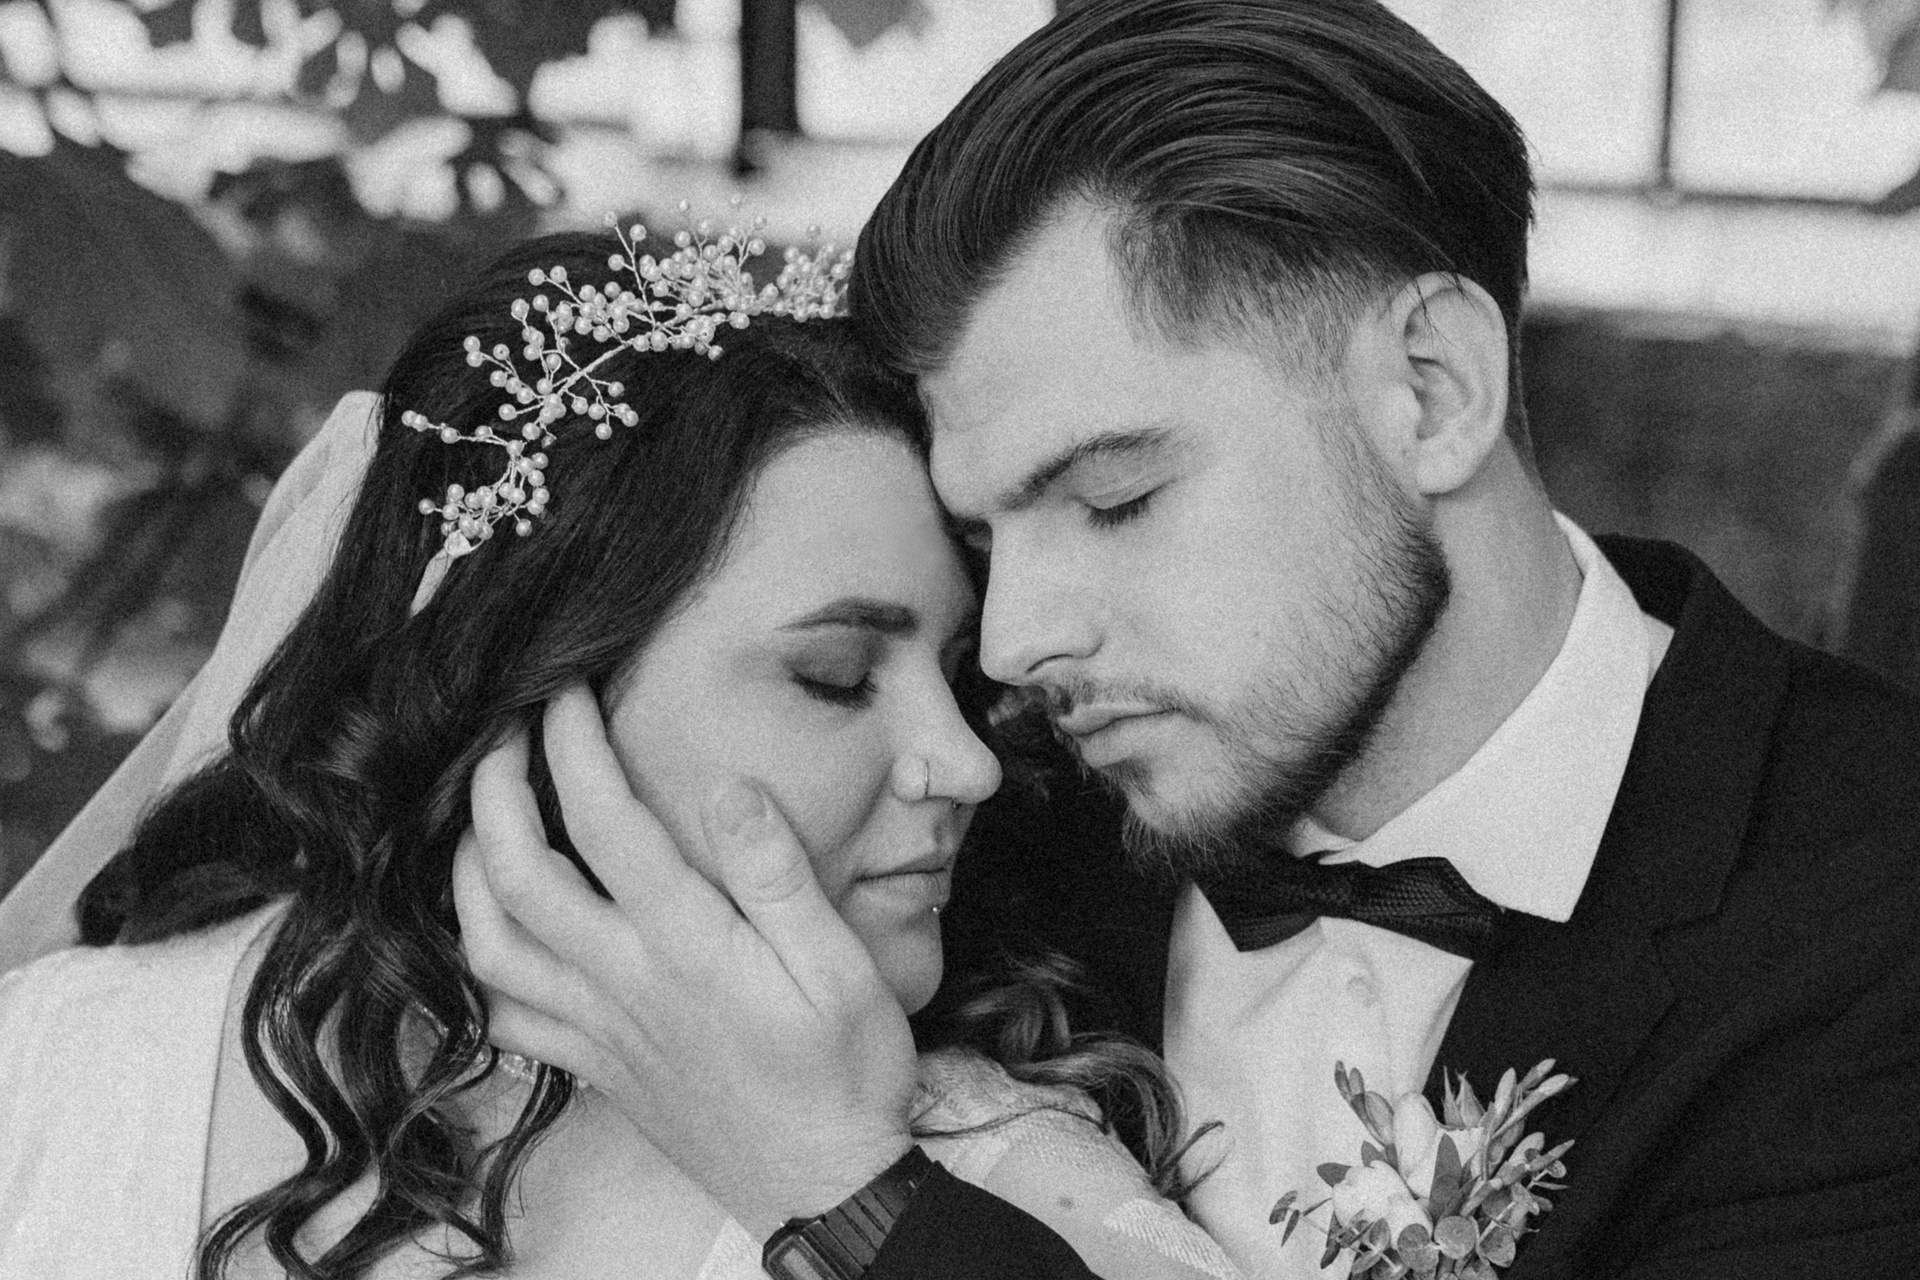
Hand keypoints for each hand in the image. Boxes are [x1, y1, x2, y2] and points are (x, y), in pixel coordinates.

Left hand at [452, 685, 917, 1237]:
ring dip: (468, 869)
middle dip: (493, 789)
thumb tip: (724, 786)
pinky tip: (496, 932)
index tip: (566, 690)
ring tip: (481, 818)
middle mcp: (623, 982)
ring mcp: (598, 1030)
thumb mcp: (841, 965)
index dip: (571, 743)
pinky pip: (505, 1017)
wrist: (824, 1186)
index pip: (603, 820)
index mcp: (684, 944)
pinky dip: (480, 965)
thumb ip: (776, 874)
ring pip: (488, 944)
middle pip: (517, 873)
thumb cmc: (845, 1072)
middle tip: (502, 733)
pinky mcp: (594, 1067)